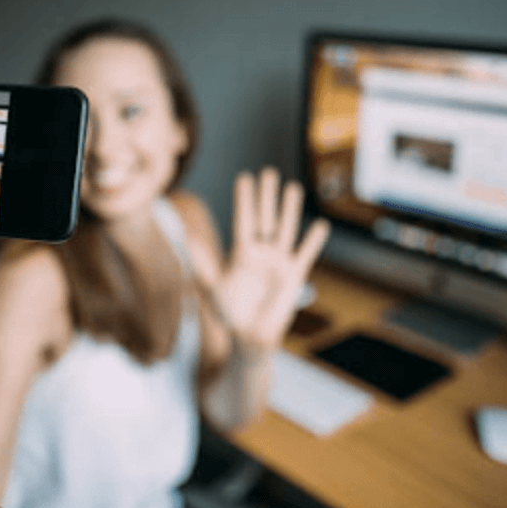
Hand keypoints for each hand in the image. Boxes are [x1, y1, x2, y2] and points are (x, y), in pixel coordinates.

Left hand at [192, 167, 329, 353]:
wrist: (250, 336)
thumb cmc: (229, 313)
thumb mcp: (212, 286)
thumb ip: (201, 262)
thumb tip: (186, 240)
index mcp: (240, 252)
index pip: (243, 220)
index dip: (243, 199)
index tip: (244, 177)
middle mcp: (261, 252)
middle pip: (265, 218)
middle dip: (267, 196)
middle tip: (268, 172)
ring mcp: (278, 261)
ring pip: (285, 229)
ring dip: (289, 210)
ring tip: (292, 187)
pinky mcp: (294, 274)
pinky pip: (305, 254)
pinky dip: (312, 241)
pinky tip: (320, 225)